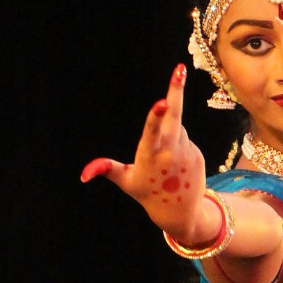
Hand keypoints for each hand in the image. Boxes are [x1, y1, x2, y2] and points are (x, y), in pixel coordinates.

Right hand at [80, 64, 211, 241]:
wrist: (180, 212)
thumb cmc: (147, 194)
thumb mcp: (126, 182)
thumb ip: (107, 170)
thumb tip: (85, 174)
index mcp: (150, 157)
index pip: (152, 133)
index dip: (156, 117)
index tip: (162, 102)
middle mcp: (170, 154)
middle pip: (174, 117)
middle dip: (175, 91)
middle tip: (179, 69)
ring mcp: (186, 153)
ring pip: (177, 128)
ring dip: (170, 134)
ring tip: (165, 159)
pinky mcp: (197, 154)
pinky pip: (185, 138)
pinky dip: (179, 143)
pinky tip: (176, 163)